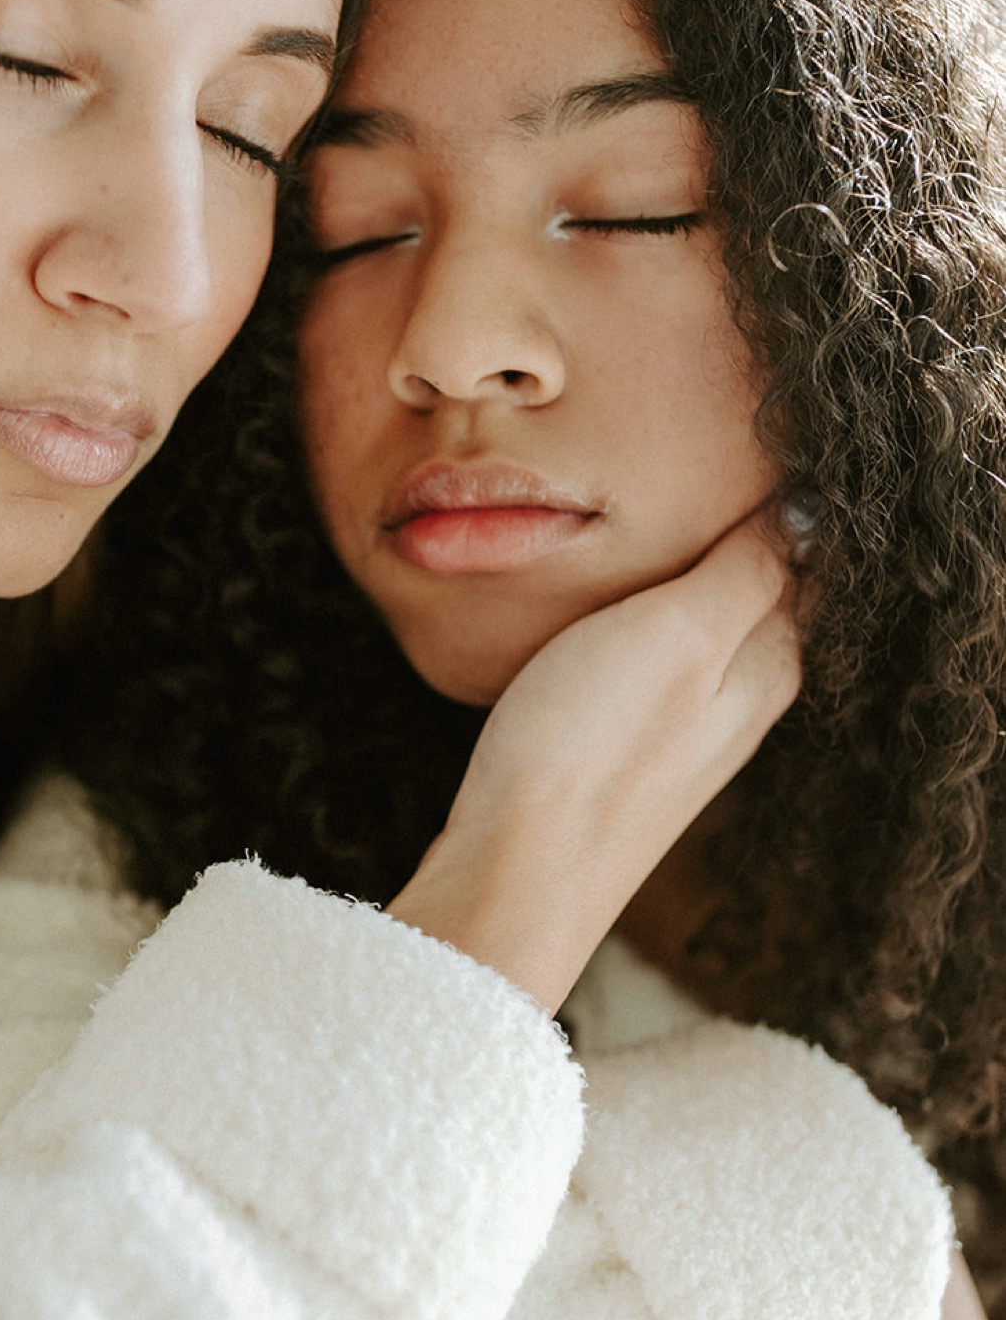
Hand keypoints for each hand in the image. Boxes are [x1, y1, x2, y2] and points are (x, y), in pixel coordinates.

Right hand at [389, 513, 798, 1009]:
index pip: (804, 560)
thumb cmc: (590, 749)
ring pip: (705, 632)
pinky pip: (655, 666)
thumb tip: (804, 512)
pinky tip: (609, 607)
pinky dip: (644, 622)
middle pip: (759, 596)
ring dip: (687, 579)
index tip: (752, 447)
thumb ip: (745, 572)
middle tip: (701, 469)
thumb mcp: (677, 634)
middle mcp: (740, 700)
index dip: (784, 503)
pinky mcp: (626, 753)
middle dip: (741, 536)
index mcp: (767, 662)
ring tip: (653, 521)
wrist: (515, 872)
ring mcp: (682, 732)